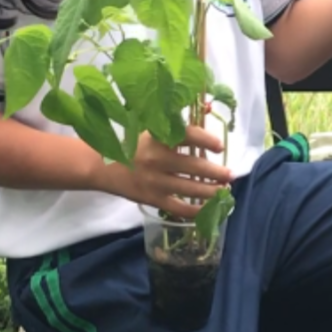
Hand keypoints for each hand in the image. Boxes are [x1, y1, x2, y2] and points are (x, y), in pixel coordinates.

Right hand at [94, 123, 231, 219]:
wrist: (100, 165)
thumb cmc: (130, 145)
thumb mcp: (149, 130)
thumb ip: (172, 128)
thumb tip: (205, 122)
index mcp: (157, 137)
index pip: (187, 136)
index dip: (206, 140)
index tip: (220, 146)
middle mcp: (157, 159)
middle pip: (194, 167)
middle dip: (217, 173)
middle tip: (231, 175)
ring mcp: (155, 181)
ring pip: (191, 189)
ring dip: (211, 191)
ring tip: (224, 190)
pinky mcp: (152, 199)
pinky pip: (179, 208)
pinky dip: (195, 210)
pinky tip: (208, 209)